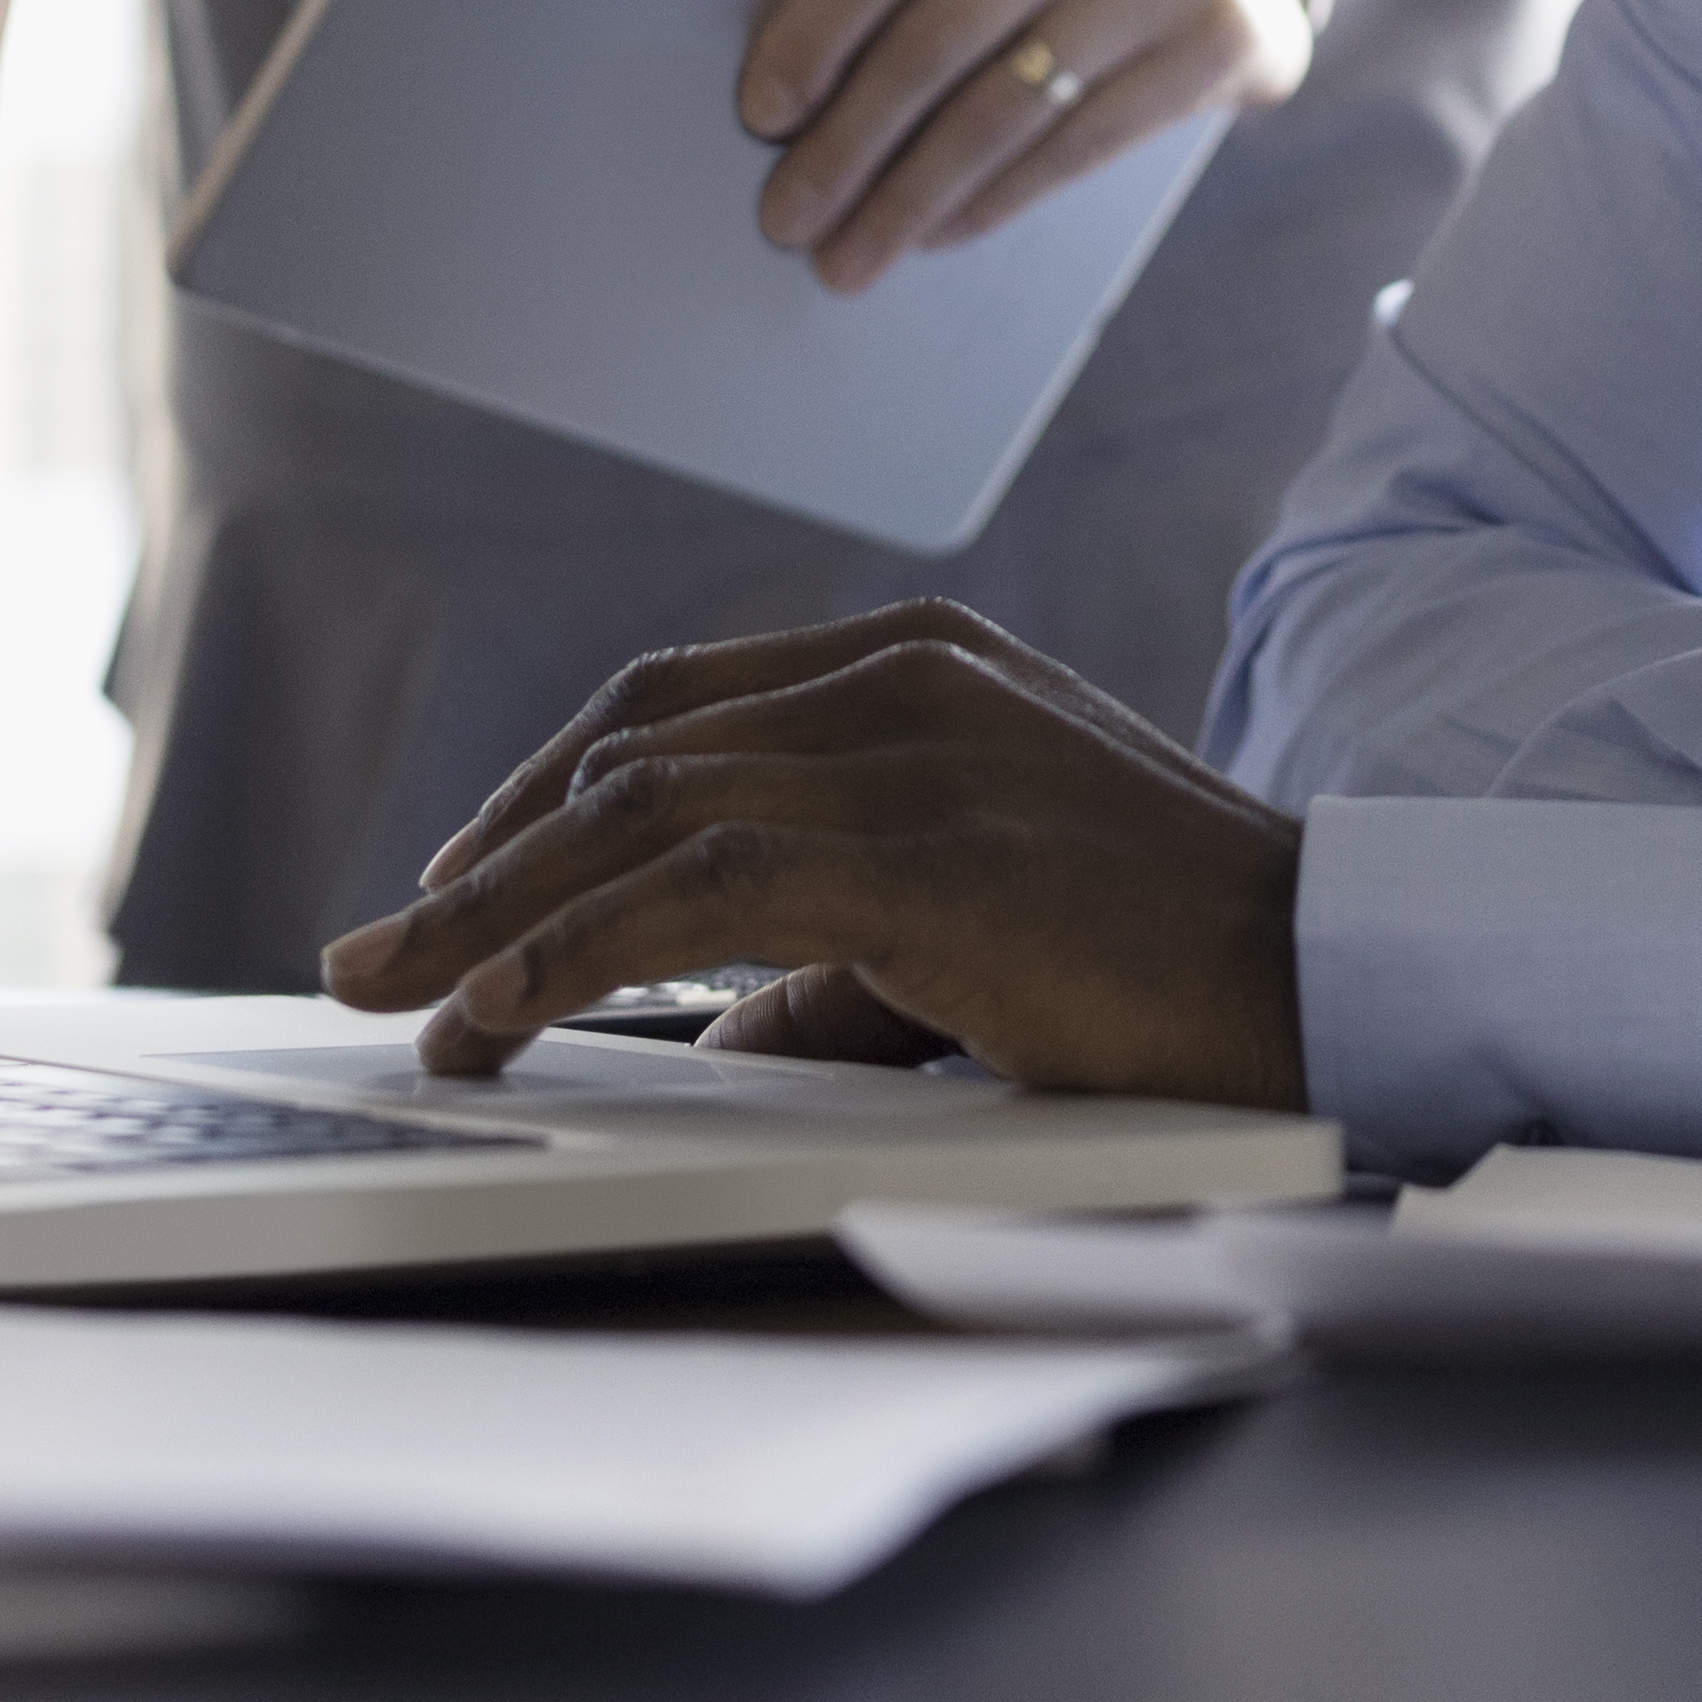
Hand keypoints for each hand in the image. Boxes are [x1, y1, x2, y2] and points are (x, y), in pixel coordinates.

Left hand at [315, 602, 1308, 1109]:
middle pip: (629, 751)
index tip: (460, 883)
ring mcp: (910, 750)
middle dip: (485, 862)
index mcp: (917, 663)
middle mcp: (900, 678)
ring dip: (496, 919)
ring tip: (402, 1002)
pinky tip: (503, 1013)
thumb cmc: (1168, 958)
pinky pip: (695, 892)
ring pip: (638, 815)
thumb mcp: (976, 924)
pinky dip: (574, 951)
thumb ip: (836, 965)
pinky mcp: (918, 849)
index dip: (544, 792)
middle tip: (376, 954)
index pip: (676, 704)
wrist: (1324, 971)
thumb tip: (713, 1039)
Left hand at [734, 0, 1316, 290]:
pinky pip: (1079, 146)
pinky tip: (939, 232)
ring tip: (848, 255)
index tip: (761, 113)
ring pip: (1004, 109)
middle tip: (786, 217)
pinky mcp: (1225, 40)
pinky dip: (994, 202)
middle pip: (937, 38)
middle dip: (847, 144)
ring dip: (909, 199)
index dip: (812, 36)